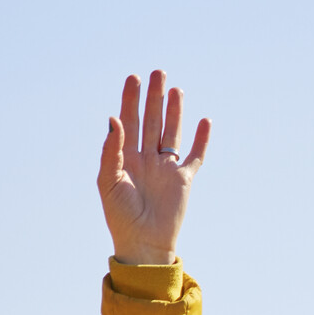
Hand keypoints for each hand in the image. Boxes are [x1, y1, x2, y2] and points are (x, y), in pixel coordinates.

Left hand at [97, 71, 210, 265]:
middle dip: (154, 97)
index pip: (128, 121)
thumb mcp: (109, 180)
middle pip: (151, 120)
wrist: (143, 242)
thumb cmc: (120, 215)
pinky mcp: (184, 179)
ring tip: (176, 89)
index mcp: (125, 157)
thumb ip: (112, 149)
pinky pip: (195, 156)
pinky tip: (204, 121)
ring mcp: (166, 167)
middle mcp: (146, 158)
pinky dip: (202, 139)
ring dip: (175, 111)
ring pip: (172, 132)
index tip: (134, 79)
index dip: (130, 100)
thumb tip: (115, 119)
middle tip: (157, 72)